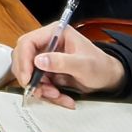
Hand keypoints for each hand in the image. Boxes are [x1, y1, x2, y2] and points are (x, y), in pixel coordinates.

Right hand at [10, 23, 124, 109]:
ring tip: (57, 95)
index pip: (28, 42)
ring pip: (29, 74)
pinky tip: (62, 98)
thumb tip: (39, 61)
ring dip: (40, 88)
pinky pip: (38, 84)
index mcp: (54, 33)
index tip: (28, 79)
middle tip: (39, 91)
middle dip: (30, 77)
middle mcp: (47, 43)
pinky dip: (47, 93)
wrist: (108, 78)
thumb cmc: (100, 66)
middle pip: (23, 58)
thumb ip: (61, 62)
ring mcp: (46, 58)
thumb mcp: (83, 65)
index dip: (24, 60)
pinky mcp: (47, 71)